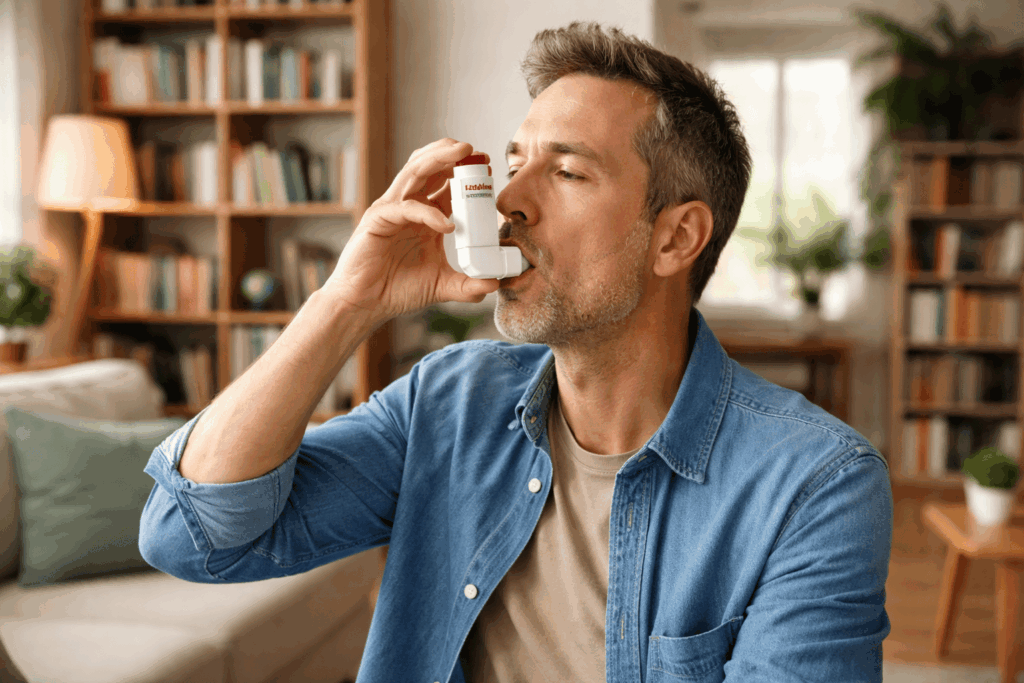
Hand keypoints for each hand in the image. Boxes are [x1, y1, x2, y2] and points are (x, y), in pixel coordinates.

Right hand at [323, 138, 499, 321]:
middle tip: (476, 151)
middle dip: (451, 154)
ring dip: (438, 159)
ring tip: (462, 154)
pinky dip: (428, 213)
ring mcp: (391, 210)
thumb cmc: (397, 290)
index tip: (487, 167)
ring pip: (414, 172)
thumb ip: (468, 285)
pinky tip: (447, 225)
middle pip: (428, 167)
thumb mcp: (442, 286)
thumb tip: (495, 284)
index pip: (445, 184)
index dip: (465, 172)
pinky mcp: (378, 220)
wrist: (366, 304)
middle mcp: (408, 206)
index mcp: (424, 216)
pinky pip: (406, 208)